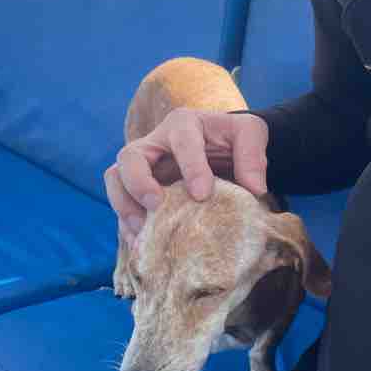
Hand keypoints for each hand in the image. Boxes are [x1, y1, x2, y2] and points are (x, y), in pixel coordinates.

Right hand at [104, 110, 268, 246]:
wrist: (224, 149)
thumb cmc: (233, 139)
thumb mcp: (251, 134)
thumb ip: (253, 155)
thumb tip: (254, 188)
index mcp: (183, 124)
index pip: (180, 140)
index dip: (190, 166)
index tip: (203, 195)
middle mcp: (155, 144)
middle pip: (129, 157)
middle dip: (138, 183)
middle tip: (157, 206)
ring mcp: (143, 168)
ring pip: (116, 181)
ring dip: (124, 206)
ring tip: (143, 231)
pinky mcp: (140, 191)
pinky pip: (123, 206)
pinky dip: (128, 226)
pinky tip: (141, 245)